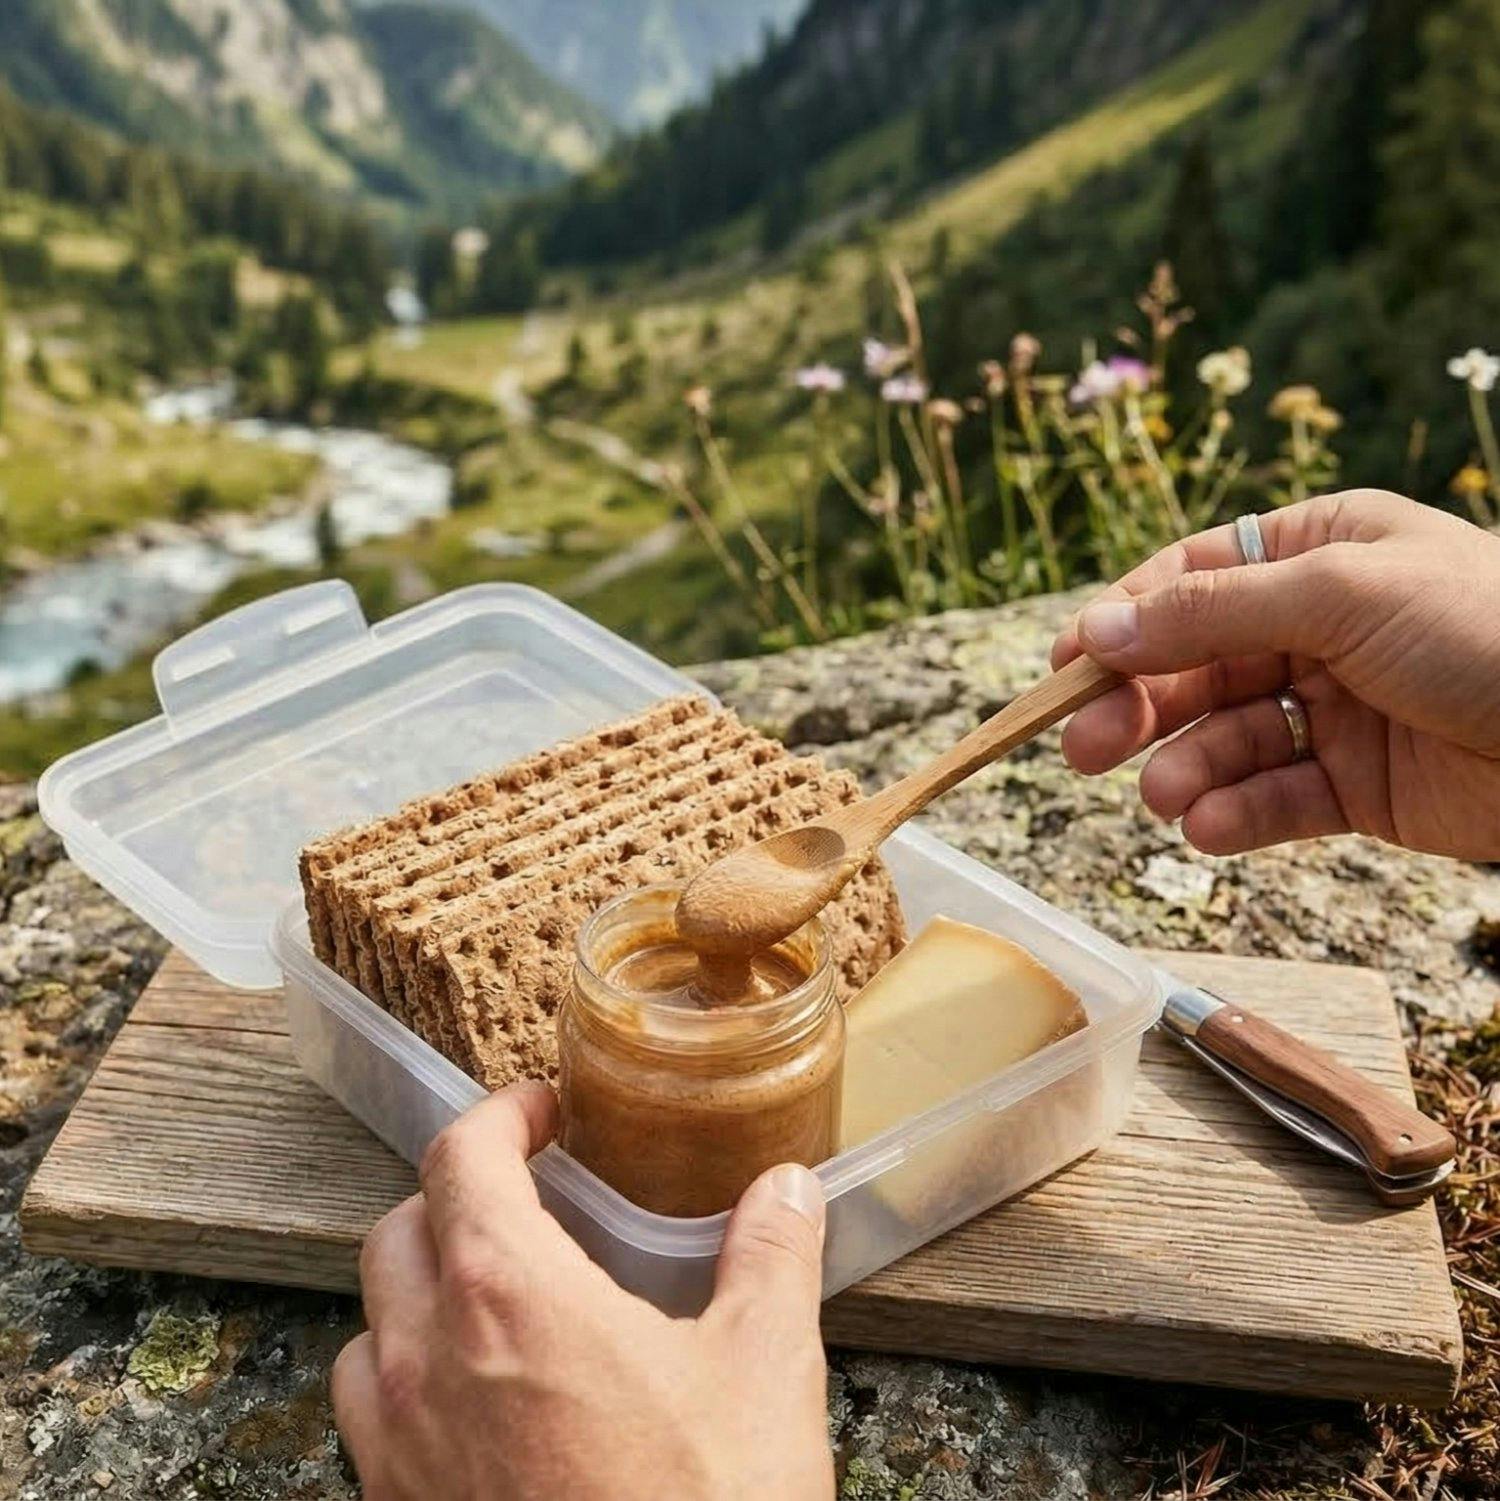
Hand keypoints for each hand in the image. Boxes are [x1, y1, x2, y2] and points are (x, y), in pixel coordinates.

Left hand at [331, 1083, 833, 1500]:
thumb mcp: (764, 1370)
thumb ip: (771, 1257)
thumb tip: (788, 1189)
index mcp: (508, 1297)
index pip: (463, 1159)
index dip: (501, 1118)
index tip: (542, 1114)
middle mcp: (425, 1363)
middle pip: (399, 1231)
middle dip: (457, 1196)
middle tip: (527, 1198)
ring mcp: (394, 1453)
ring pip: (367, 1330)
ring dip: (419, 1294)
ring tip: (495, 1303)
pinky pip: (368, 1424)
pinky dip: (407, 1385)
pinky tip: (482, 1412)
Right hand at [1052, 490, 1499, 860]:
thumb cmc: (1485, 629)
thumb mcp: (1337, 594)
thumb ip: (1209, 614)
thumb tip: (1095, 629)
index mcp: (1318, 552)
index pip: (1191, 580)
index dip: (1121, 623)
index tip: (1062, 670)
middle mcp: (1320, 625)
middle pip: (1196, 665)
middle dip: (1139, 706)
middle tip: (1081, 748)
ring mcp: (1338, 707)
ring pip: (1229, 737)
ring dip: (1185, 767)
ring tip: (1161, 799)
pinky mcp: (1358, 784)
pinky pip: (1277, 797)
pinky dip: (1236, 812)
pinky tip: (1207, 826)